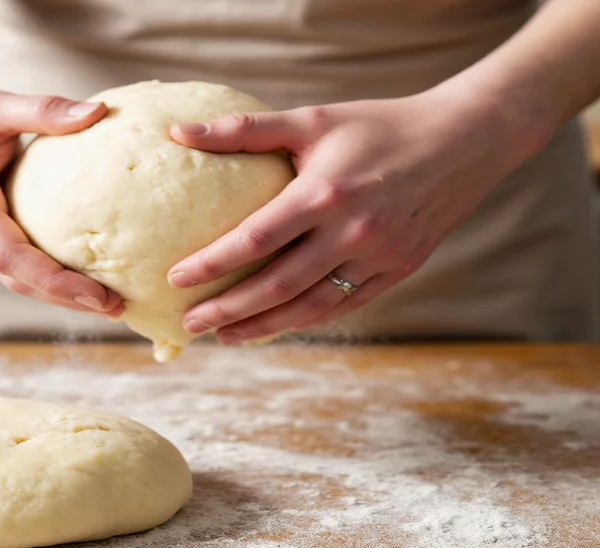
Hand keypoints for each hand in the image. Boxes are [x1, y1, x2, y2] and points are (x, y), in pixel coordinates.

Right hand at [0, 75, 123, 315]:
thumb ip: (43, 110)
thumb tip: (100, 111)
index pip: (9, 256)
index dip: (55, 281)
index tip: (99, 296)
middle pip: (15, 280)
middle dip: (65, 299)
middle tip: (116, 308)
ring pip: (11, 278)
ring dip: (56, 295)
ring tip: (106, 302)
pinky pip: (7, 265)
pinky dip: (41, 277)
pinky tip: (76, 278)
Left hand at [169, 89, 525, 343]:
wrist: (463, 141)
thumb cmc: (379, 126)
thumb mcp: (312, 120)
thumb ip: (243, 130)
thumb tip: (177, 132)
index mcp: (326, 193)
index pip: (254, 240)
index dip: (210, 263)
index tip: (174, 279)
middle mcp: (353, 232)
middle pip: (277, 286)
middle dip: (228, 310)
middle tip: (189, 324)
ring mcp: (379, 257)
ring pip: (310, 307)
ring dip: (263, 327)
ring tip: (224, 337)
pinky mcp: (398, 271)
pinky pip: (343, 305)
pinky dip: (305, 320)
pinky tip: (276, 327)